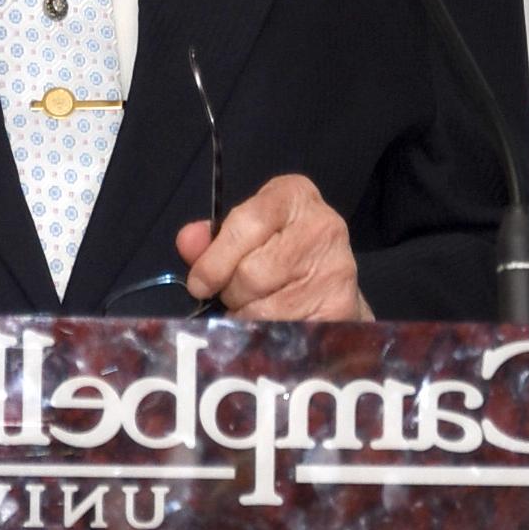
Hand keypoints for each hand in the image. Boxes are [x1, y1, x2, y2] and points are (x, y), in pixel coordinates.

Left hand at [175, 173, 368, 319]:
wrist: (331, 289)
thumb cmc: (278, 255)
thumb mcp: (245, 235)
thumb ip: (211, 239)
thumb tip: (188, 241)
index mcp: (293, 195)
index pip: (247, 222)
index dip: (215, 259)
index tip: (198, 285)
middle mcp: (322, 225)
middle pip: (251, 270)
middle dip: (231, 291)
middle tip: (234, 295)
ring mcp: (336, 267)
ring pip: (264, 306)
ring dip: (246, 315)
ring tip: (254, 308)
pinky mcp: (340, 307)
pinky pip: (283, 330)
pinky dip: (265, 335)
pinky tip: (272, 325)